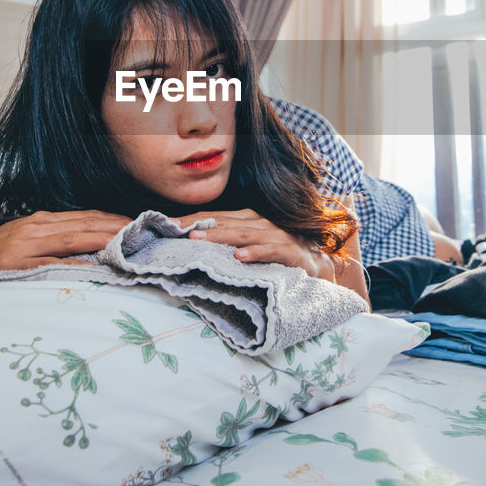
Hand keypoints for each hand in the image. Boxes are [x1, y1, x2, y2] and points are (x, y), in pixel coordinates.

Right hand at [0, 210, 130, 271]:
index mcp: (42, 221)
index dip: (114, 219)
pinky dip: (75, 265)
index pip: (86, 216)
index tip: (139, 223)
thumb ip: (53, 241)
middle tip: (146, 231)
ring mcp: (27, 244)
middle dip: (118, 226)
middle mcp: (38, 227)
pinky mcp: (17, 264)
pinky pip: (52, 264)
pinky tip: (95, 269)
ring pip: (74, 238)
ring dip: (104, 239)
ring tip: (129, 243)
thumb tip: (86, 248)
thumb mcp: (25, 240)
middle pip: (86, 223)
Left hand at [180, 208, 334, 281]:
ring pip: (244, 233)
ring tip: (199, 238)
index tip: (165, 225)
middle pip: (225, 222)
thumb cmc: (278, 258)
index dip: (190, 219)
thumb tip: (191, 245)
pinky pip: (271, 250)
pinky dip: (255, 252)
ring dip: (220, 235)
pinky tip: (239, 256)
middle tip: (174, 228)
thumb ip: (226, 245)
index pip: (214, 217)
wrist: (319, 268)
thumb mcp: (249, 249)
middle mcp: (260, 224)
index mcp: (248, 220)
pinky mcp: (291, 252)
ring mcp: (276, 236)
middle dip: (198, 224)